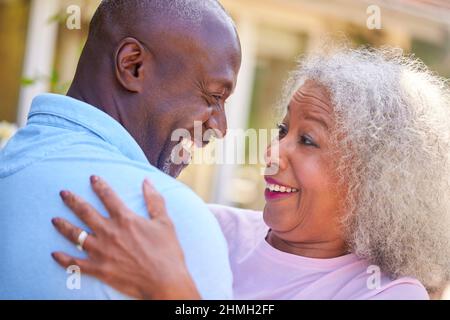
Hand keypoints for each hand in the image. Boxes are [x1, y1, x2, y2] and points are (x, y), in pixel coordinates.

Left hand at [51, 175, 200, 299]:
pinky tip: (55, 254)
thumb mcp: (164, 222)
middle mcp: (110, 232)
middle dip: (72, 201)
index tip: (92, 178)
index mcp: (125, 219)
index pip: (108, 197)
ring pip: (76, 236)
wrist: (164, 282)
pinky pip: (76, 264)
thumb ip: (154, 200)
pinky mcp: (99, 269)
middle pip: (85, 212)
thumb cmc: (167, 252)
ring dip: (63, 226)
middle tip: (63, 193)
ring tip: (55, 219)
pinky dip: (63, 259)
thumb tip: (147, 181)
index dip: (99, 186)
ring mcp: (102, 252)